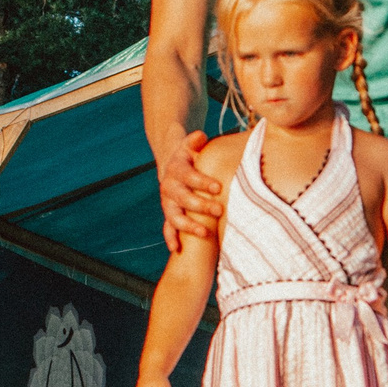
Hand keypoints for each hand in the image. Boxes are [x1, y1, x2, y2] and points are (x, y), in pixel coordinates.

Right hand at [157, 131, 223, 251]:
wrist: (173, 168)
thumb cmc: (191, 158)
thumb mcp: (191, 146)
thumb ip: (195, 142)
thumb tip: (200, 136)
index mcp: (176, 169)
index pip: (188, 176)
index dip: (201, 182)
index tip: (218, 187)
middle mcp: (169, 187)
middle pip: (183, 198)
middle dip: (200, 205)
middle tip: (220, 210)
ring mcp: (167, 203)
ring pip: (174, 216)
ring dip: (188, 226)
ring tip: (205, 233)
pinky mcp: (169, 214)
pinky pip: (167, 228)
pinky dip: (171, 238)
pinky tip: (177, 249)